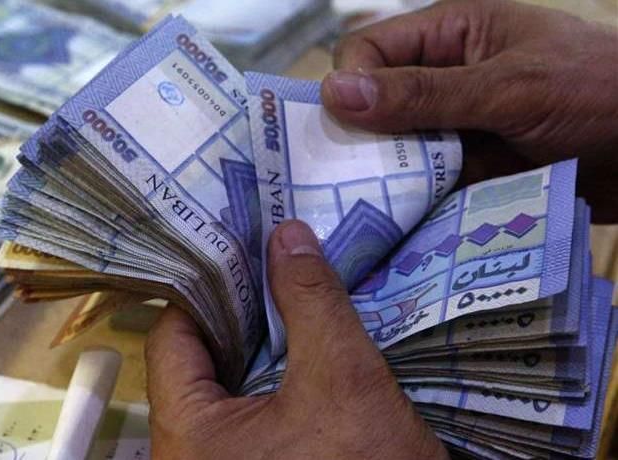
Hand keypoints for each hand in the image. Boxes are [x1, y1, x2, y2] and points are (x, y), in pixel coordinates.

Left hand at [144, 220, 446, 458]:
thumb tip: (287, 235)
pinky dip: (278, 379)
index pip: (173, 334)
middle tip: (276, 263)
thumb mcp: (344, 380)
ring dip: (265, 344)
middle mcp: (189, 452)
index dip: (209, 284)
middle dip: (242, 310)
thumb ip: (311, 302)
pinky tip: (310, 349)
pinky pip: (253, 415)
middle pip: (200, 359)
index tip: (246, 247)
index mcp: (186, 432)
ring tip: (296, 294)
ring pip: (230, 386)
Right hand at [321, 0, 617, 221]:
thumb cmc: (600, 94)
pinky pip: (429, 186)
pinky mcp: (475, 171)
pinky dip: (418, 204)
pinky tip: (406, 225)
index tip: (346, 131)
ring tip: (376, 209)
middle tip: (350, 181)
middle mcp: (448, 78)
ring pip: (398, 151)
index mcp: (454, 33)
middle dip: (362, 139)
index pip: (369, 51)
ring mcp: (461, 127)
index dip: (351, 86)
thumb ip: (422, 94)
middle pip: (375, 105)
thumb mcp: (509, 88)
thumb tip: (335, 93)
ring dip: (390, 178)